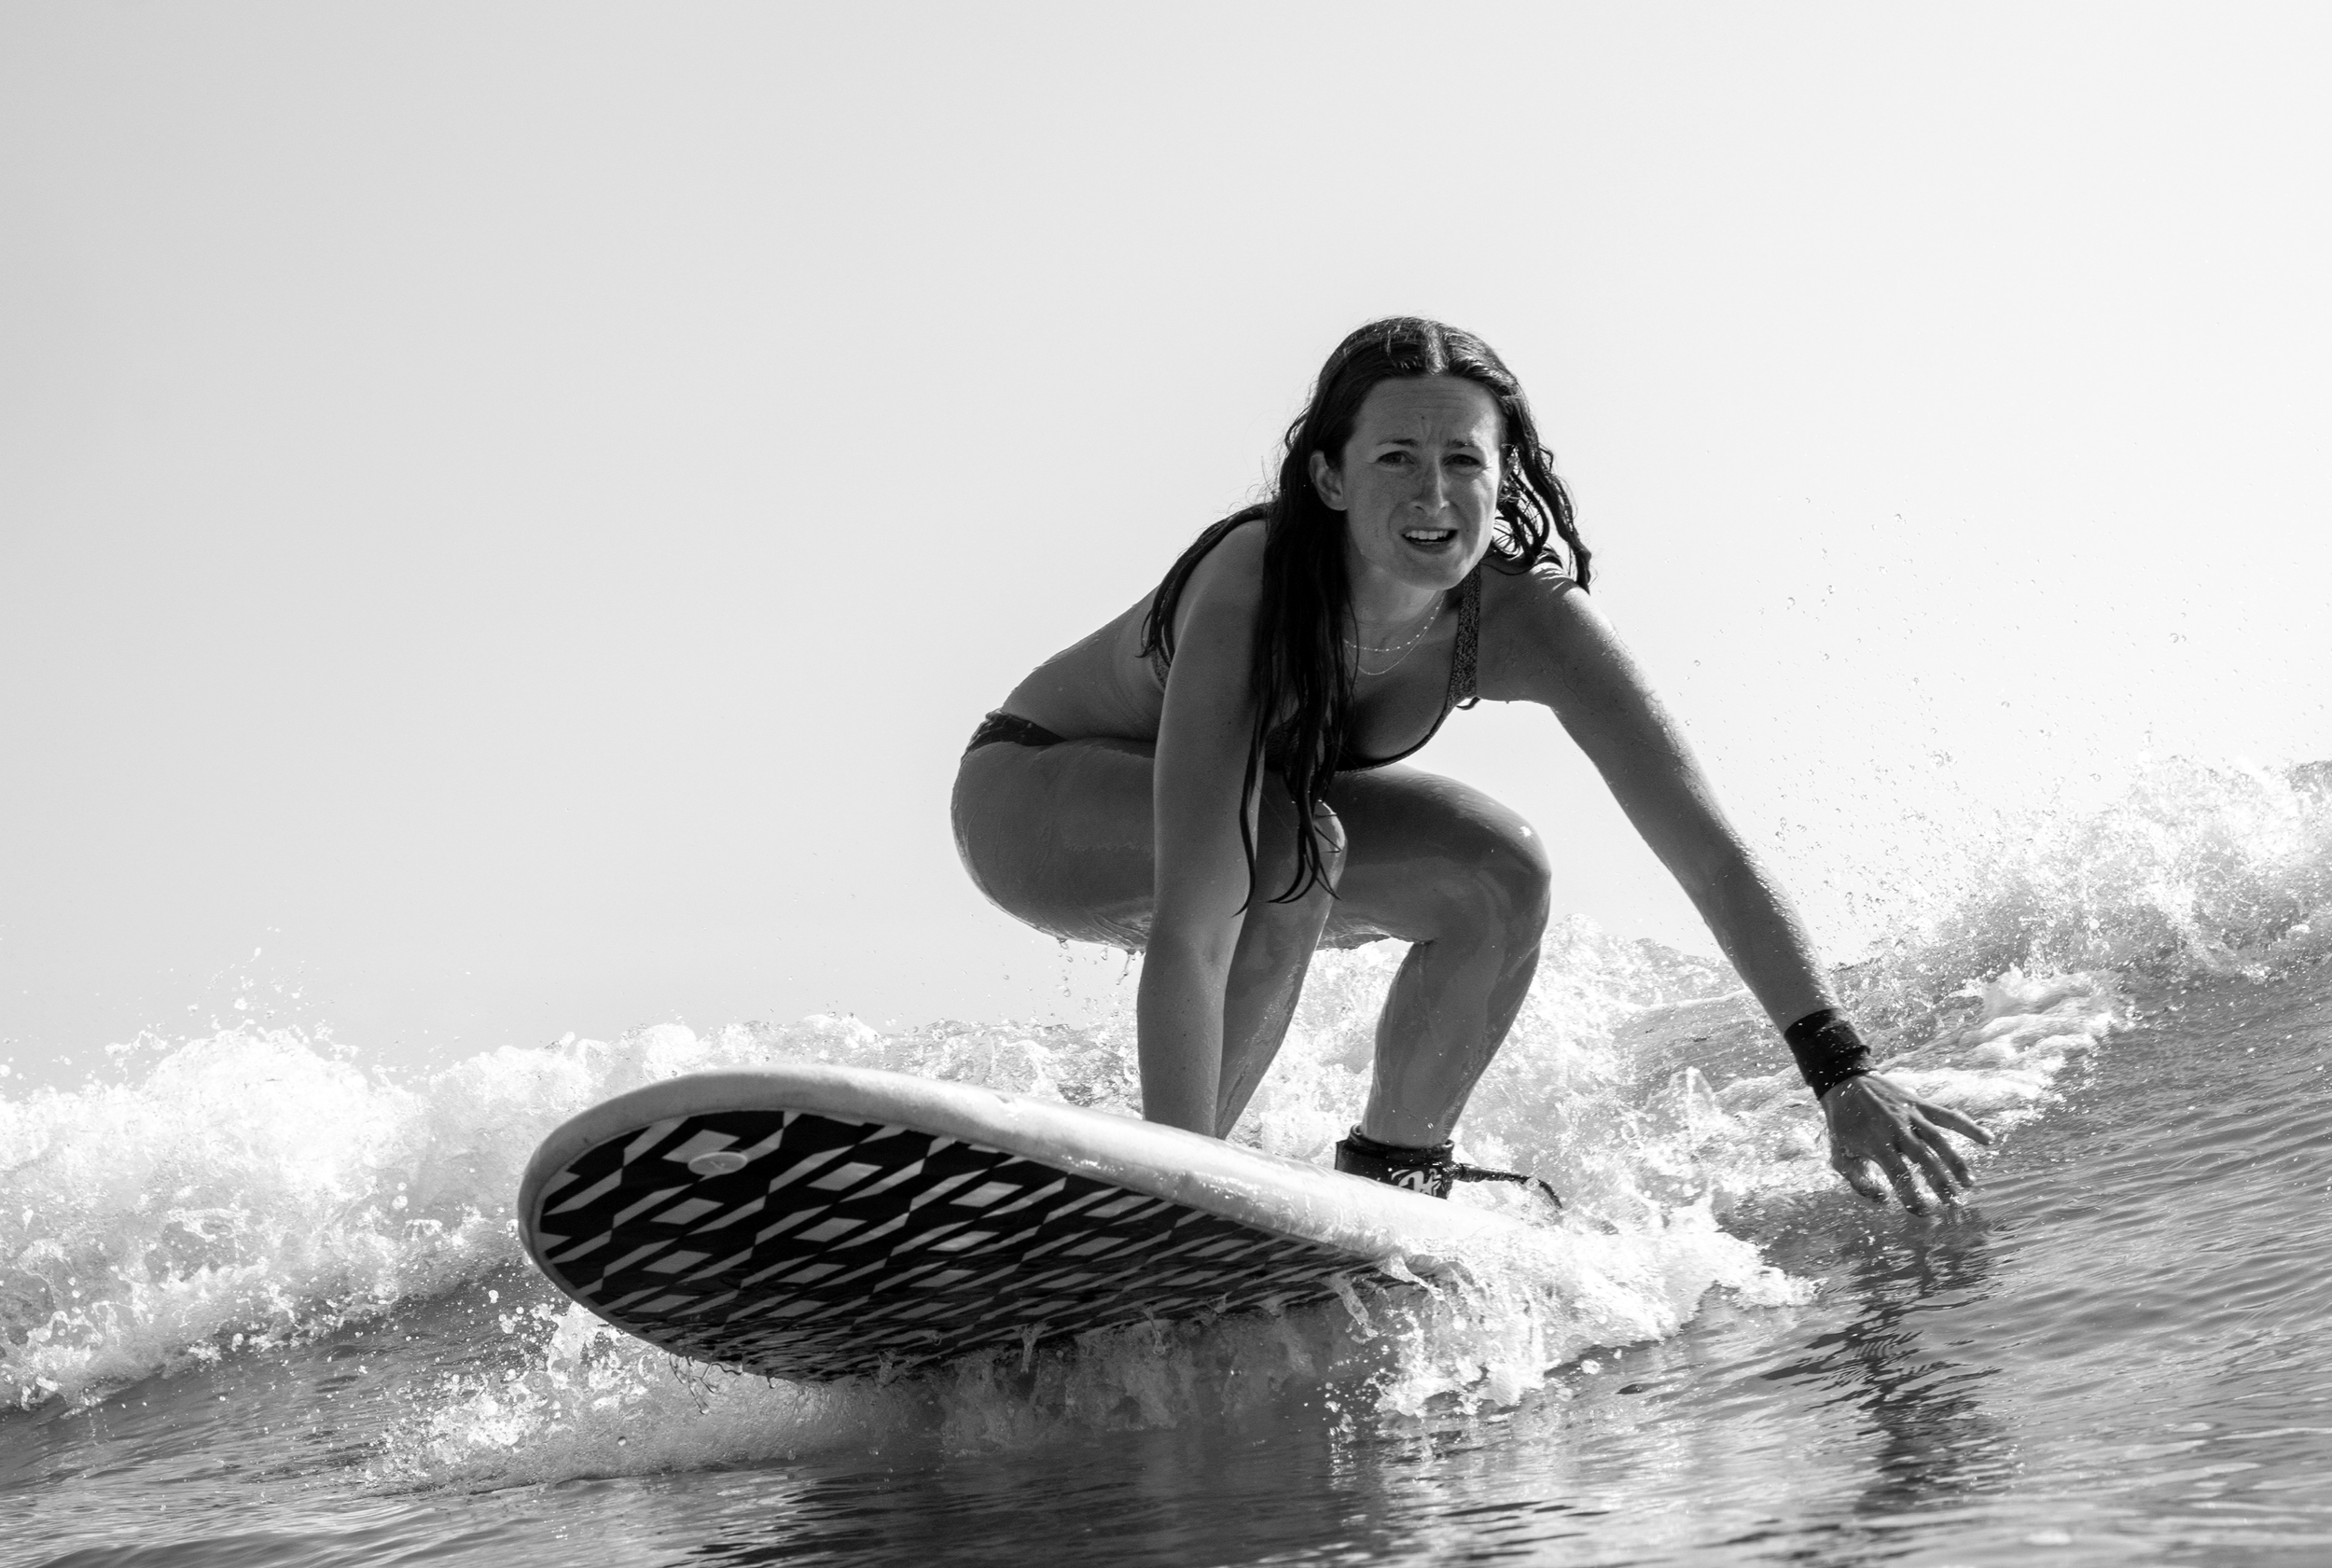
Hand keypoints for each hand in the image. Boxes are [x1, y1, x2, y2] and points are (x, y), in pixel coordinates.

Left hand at [1820, 1073, 1993, 1211]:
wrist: (1844, 1082)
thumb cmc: (1842, 1125)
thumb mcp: (1839, 1154)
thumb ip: (1858, 1181)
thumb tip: (1883, 1200)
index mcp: (1876, 1143)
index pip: (1899, 1174)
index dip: (1911, 1195)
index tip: (1922, 1212)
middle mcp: (1896, 1129)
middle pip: (1924, 1160)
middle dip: (1941, 1184)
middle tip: (1954, 1205)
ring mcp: (1910, 1115)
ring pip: (1939, 1140)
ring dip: (1956, 1162)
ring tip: (1969, 1184)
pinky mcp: (1920, 1104)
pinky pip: (1947, 1116)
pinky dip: (1968, 1126)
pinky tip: (1988, 1140)